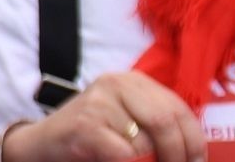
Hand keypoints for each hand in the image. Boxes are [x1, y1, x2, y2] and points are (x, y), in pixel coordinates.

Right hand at [2, 71, 203, 161]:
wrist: (40, 145)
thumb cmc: (90, 138)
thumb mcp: (125, 123)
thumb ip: (153, 127)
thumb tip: (194, 152)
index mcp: (134, 81)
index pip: (178, 107)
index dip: (194, 139)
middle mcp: (118, 83)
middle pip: (166, 121)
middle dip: (179, 155)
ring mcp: (100, 102)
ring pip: (145, 141)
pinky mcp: (85, 125)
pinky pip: (123, 155)